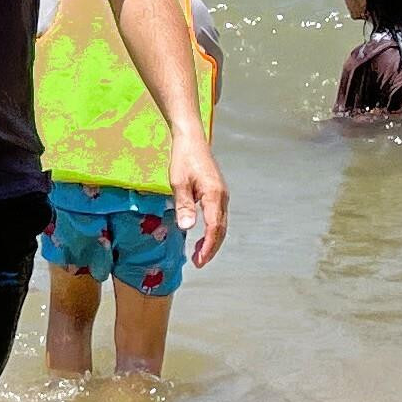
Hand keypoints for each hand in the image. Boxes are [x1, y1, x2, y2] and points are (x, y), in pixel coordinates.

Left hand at [172, 145, 229, 269]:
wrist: (191, 138)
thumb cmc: (183, 158)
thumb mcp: (178, 182)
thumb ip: (184, 205)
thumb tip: (187, 228)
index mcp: (214, 195)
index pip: (214, 227)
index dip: (208, 246)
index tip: (200, 260)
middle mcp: (222, 197)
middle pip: (220, 229)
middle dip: (211, 248)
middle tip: (198, 263)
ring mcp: (221, 195)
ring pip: (220, 224)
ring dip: (211, 241)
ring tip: (198, 255)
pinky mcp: (217, 193)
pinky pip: (218, 217)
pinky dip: (211, 231)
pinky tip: (200, 237)